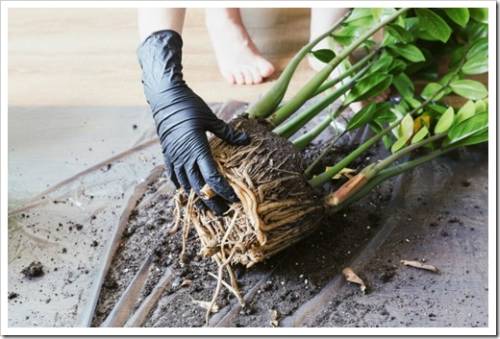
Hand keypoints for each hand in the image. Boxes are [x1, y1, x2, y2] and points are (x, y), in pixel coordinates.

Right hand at [138, 30, 249, 214]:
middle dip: (212, 201)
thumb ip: (228, 133)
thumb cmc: (190, 106)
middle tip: (224, 212)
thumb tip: (247, 140)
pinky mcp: (167, 155)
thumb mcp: (211, 118)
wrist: (164, 98)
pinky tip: (189, 192)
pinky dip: (182, 187)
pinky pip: (173, 177)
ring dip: (197, 198)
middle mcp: (184, 157)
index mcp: (197, 148)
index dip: (223, 191)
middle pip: (199, 187)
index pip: (212, 177)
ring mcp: (174, 157)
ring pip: (186, 185)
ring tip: (208, 207)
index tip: (234, 200)